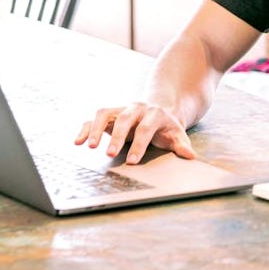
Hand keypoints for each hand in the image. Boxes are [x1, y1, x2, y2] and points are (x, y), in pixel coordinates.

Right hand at [74, 102, 196, 163]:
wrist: (160, 108)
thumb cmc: (167, 126)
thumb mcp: (177, 134)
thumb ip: (182, 145)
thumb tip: (191, 156)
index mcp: (155, 114)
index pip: (146, 128)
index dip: (139, 144)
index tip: (132, 161)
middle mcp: (136, 108)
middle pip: (125, 120)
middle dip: (117, 137)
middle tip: (109, 154)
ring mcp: (121, 109)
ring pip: (105, 114)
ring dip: (96, 129)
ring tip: (89, 147)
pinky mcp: (110, 114)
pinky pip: (94, 118)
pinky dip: (86, 129)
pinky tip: (78, 141)